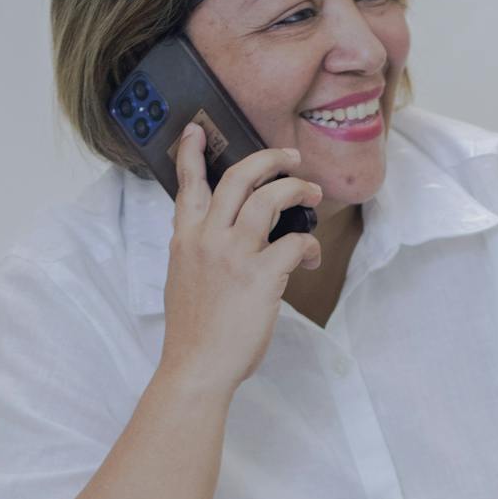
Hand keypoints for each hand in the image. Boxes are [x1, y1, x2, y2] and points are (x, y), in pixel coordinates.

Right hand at [160, 125, 322, 392]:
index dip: (194, 153)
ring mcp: (233, 254)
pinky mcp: (260, 276)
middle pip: (239, 178)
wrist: (196, 368)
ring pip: (270, 198)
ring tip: (313, 194)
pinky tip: (310, 258)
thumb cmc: (194, 334)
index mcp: (185, 239)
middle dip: (270, 160)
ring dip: (297, 190)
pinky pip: (294, 242)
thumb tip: (229, 243)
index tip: (199, 131)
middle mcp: (207, 238)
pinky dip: (308, 245)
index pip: (188, 185)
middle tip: (292, 158)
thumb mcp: (184, 281)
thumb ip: (200, 254)